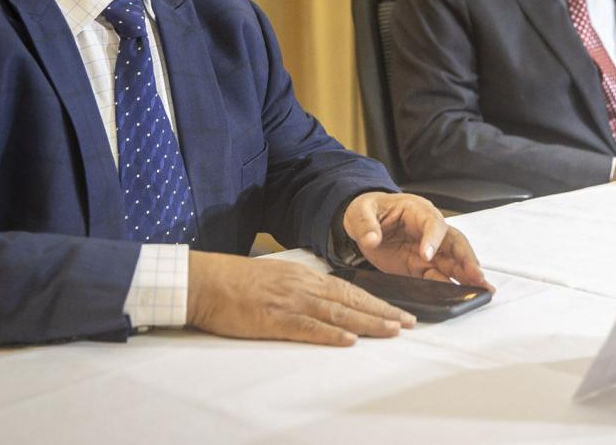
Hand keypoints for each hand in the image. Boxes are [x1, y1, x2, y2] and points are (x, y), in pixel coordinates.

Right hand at [186, 251, 414, 346]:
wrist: (205, 281)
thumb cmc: (235, 281)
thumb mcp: (276, 276)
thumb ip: (301, 286)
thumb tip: (322, 298)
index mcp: (304, 276)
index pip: (349, 289)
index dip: (376, 301)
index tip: (398, 311)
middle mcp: (303, 286)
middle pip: (351, 300)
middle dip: (383, 311)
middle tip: (410, 322)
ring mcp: (290, 301)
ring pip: (337, 313)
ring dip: (368, 322)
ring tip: (393, 330)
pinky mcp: (273, 319)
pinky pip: (307, 328)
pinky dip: (330, 334)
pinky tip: (349, 340)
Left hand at [342, 192, 492, 289]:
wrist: (364, 222)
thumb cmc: (366, 210)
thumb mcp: (360, 212)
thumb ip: (365, 225)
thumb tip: (372, 239)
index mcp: (417, 211)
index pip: (433, 223)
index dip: (433, 239)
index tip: (426, 255)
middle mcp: (429, 230)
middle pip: (454, 242)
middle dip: (467, 258)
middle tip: (476, 275)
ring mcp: (428, 249)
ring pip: (453, 261)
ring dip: (468, 274)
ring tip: (482, 289)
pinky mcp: (421, 266)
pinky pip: (438, 276)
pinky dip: (450, 286)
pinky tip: (462, 296)